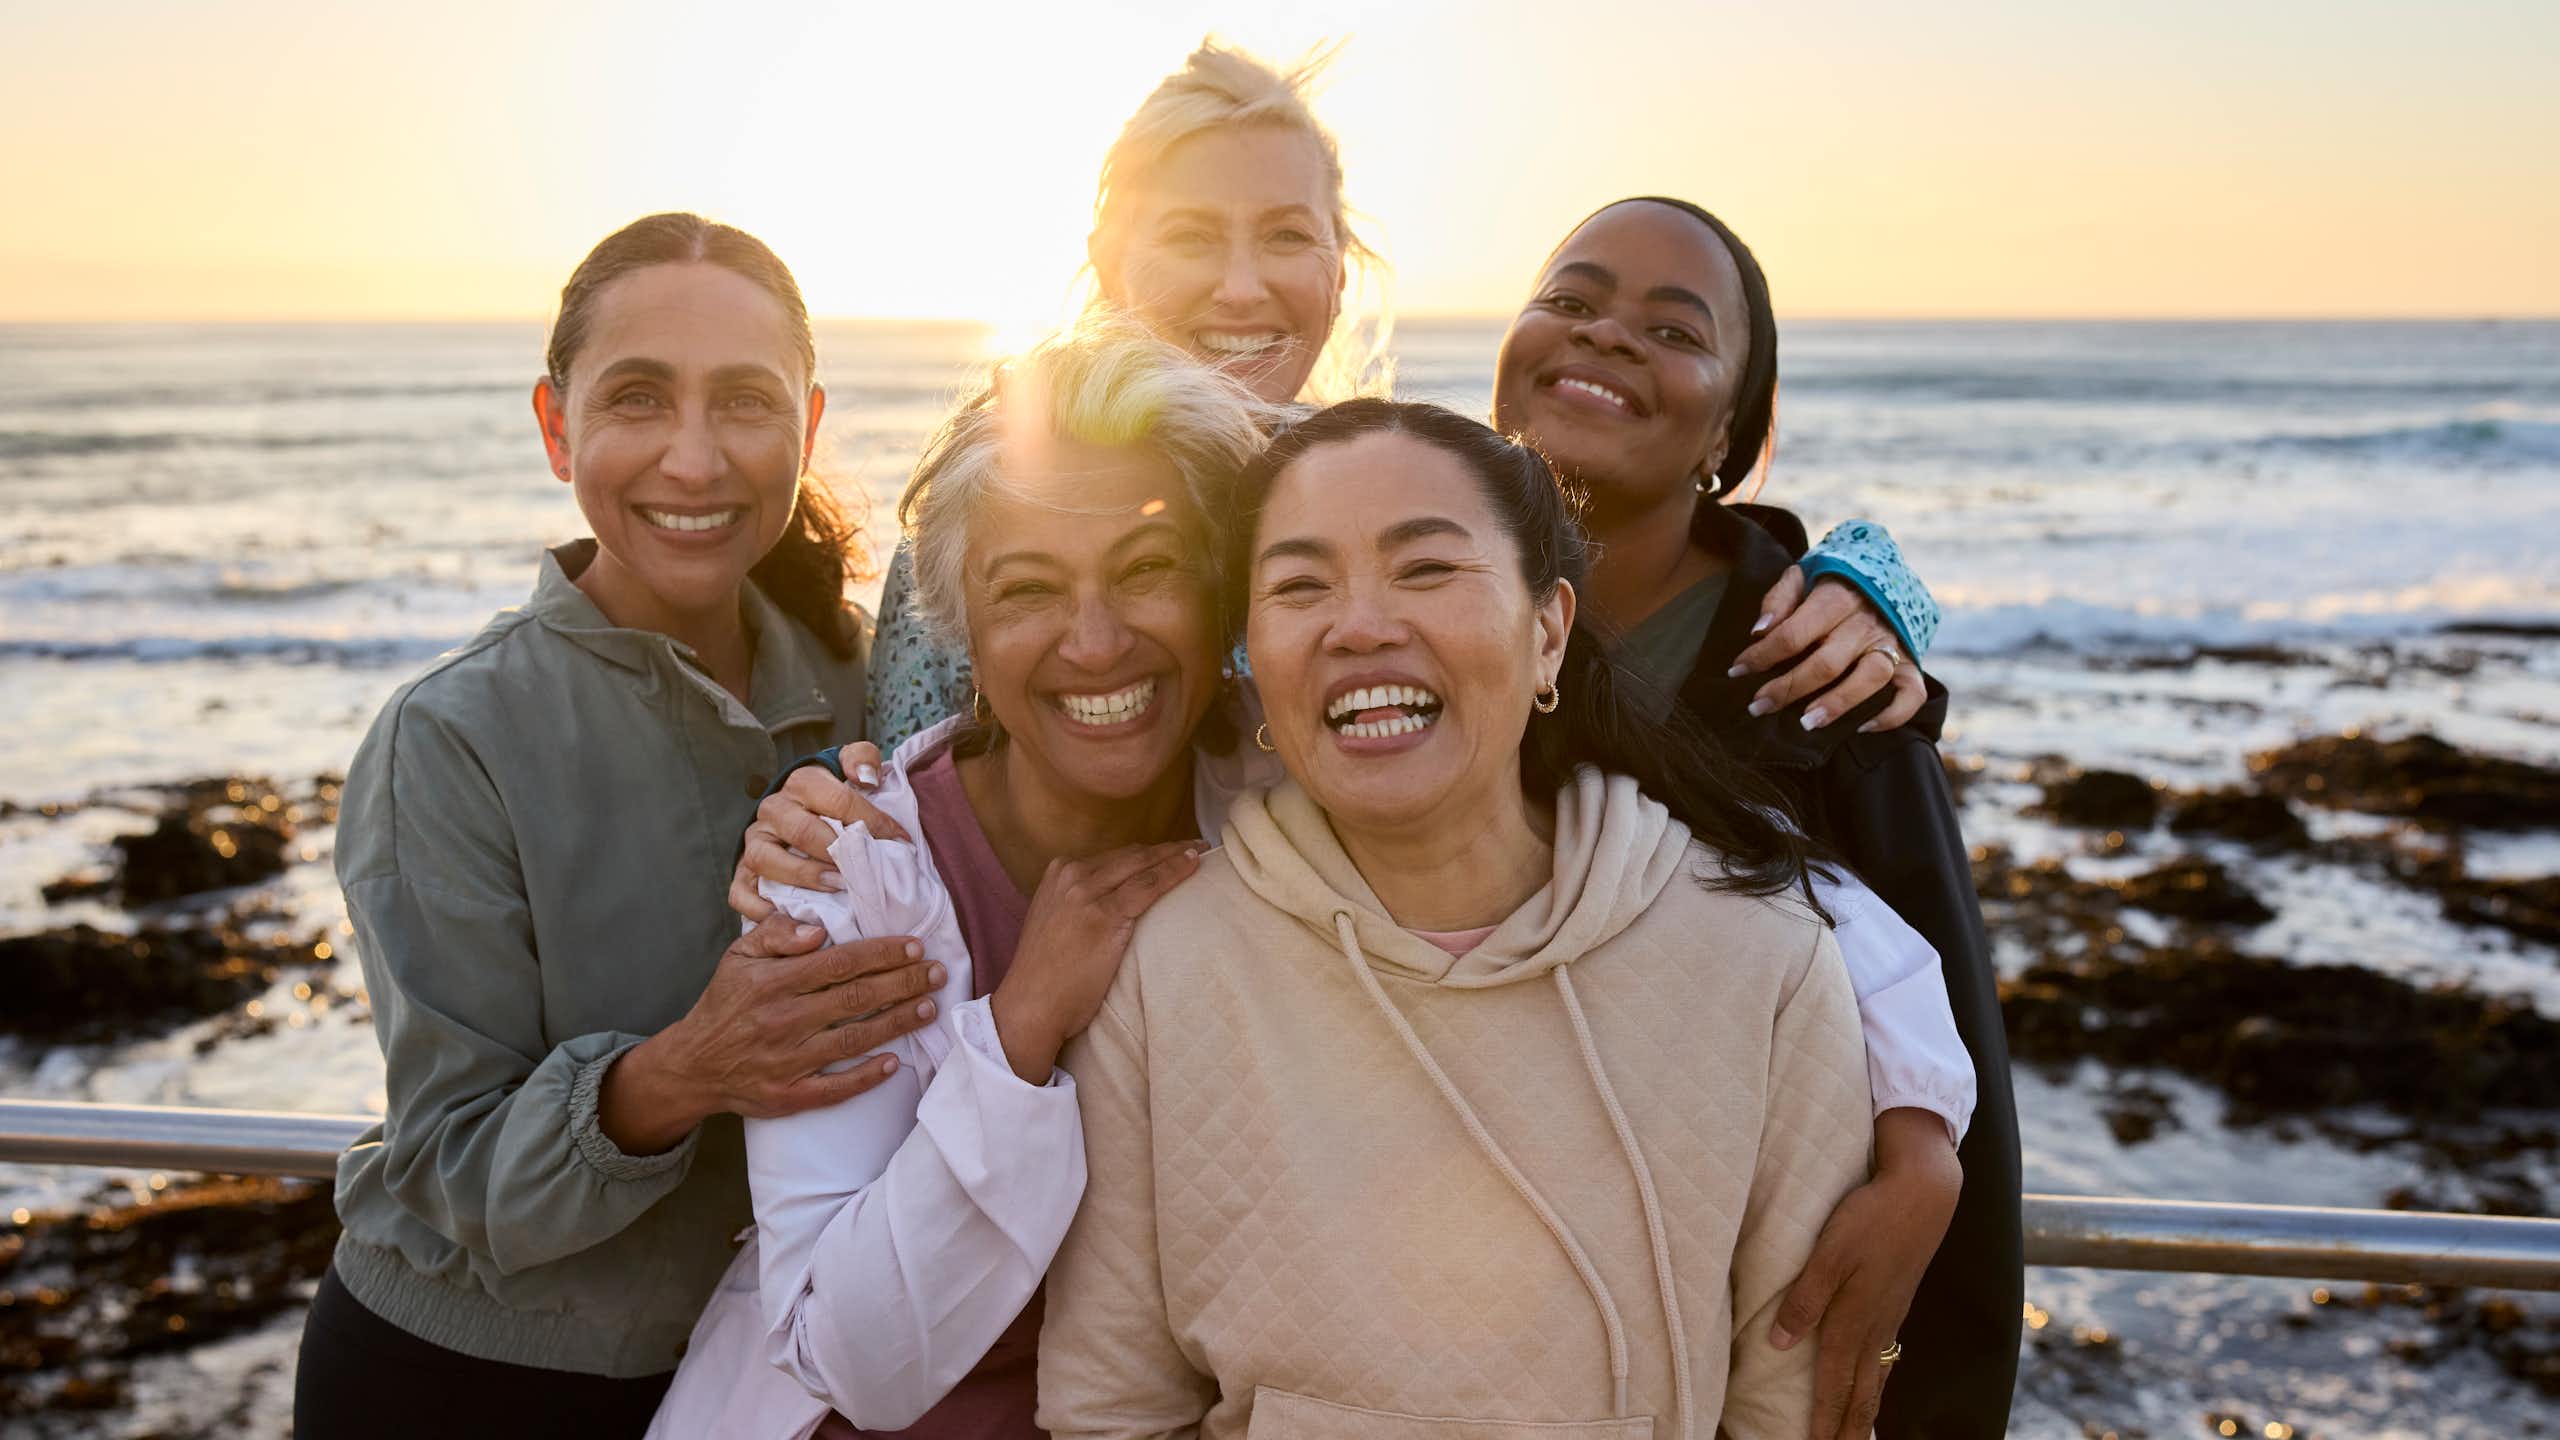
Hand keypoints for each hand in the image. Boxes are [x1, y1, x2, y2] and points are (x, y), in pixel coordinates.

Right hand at [601, 913, 944, 1153]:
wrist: (692, 1064)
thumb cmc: (726, 1002)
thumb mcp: (739, 956)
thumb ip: (777, 933)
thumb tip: (820, 929)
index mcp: (773, 983)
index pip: (839, 963)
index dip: (881, 954)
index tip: (915, 946)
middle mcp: (782, 1020)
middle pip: (855, 998)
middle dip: (903, 983)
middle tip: (937, 972)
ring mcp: (787, 1061)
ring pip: (854, 1040)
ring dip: (898, 1023)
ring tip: (931, 1007)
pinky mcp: (789, 1095)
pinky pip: (835, 1089)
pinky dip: (866, 1077)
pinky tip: (896, 1063)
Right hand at [731, 743, 906, 920]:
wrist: (795, 808)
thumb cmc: (831, 795)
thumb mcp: (848, 765)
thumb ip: (862, 759)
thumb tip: (866, 777)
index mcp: (803, 783)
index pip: (840, 801)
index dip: (873, 822)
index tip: (901, 843)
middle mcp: (774, 810)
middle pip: (801, 831)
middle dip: (835, 852)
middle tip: (863, 870)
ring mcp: (755, 841)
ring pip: (765, 859)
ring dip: (803, 876)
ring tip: (836, 887)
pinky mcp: (743, 871)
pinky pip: (741, 892)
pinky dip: (760, 907)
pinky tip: (789, 916)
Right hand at [989, 841, 1204, 1083]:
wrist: (1030, 1005)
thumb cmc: (1046, 976)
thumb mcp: (1055, 923)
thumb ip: (1078, 904)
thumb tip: (1112, 902)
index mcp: (1058, 874)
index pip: (1114, 856)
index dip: (1147, 852)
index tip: (1170, 849)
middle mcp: (1071, 876)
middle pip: (1131, 855)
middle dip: (1166, 848)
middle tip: (1195, 844)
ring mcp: (1086, 893)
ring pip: (1143, 865)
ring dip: (1176, 854)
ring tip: (1201, 851)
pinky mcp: (1104, 916)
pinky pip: (1149, 886)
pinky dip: (1175, 871)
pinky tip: (1193, 865)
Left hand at [1728, 571, 1924, 733]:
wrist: (1888, 576)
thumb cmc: (1834, 584)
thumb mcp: (1804, 575)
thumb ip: (1780, 598)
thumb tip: (1759, 631)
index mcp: (1837, 596)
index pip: (1794, 633)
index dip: (1761, 655)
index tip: (1737, 671)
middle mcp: (1867, 622)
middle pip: (1826, 663)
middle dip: (1787, 689)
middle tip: (1758, 707)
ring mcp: (1893, 643)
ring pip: (1870, 678)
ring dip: (1837, 704)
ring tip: (1807, 723)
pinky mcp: (1912, 664)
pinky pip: (1912, 694)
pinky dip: (1892, 715)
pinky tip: (1862, 728)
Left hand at [1768, 1107, 1962, 1439]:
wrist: (1922, 1194)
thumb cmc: (1870, 1219)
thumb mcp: (1828, 1253)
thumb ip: (1804, 1298)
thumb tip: (1780, 1343)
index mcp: (1853, 1320)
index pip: (1834, 1384)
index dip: (1823, 1420)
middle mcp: (1874, 1327)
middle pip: (1860, 1393)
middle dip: (1847, 1428)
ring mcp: (1889, 1317)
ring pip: (1876, 1378)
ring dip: (1863, 1410)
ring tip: (1855, 1434)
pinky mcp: (1896, 1303)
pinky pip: (1886, 1358)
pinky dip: (1878, 1383)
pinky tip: (1875, 1384)